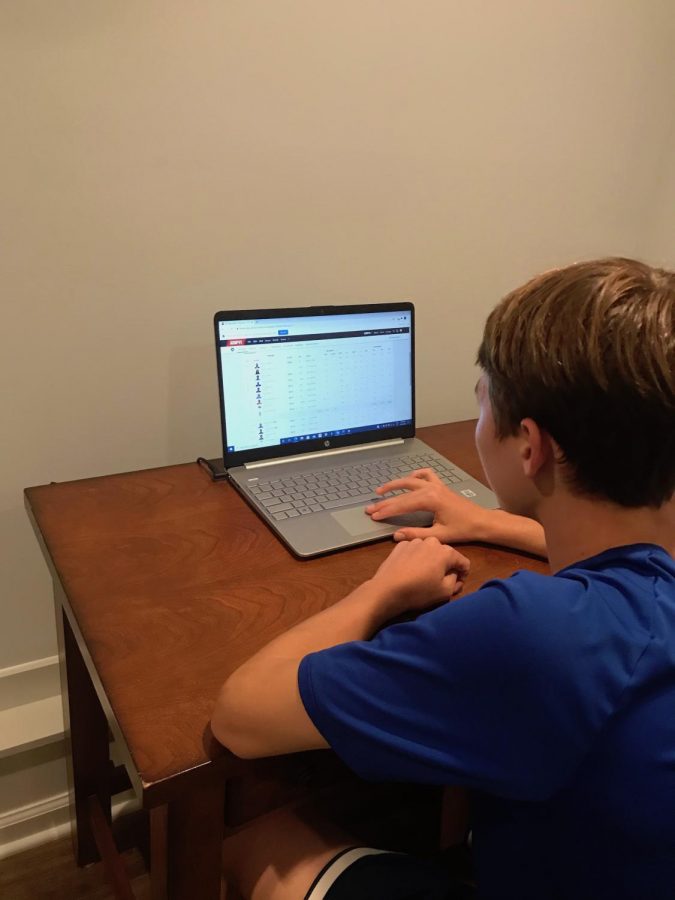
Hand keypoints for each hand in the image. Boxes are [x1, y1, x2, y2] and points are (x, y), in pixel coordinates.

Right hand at [366, 468, 490, 543]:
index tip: (374, 516)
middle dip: (385, 501)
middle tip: (371, 508)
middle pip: (402, 494)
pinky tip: (409, 479)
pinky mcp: (441, 486)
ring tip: (380, 490)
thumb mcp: (439, 535)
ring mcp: (436, 485)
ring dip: (395, 484)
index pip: (402, 505)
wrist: (482, 521)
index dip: (386, 511)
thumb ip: (416, 534)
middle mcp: (431, 489)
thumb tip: (396, 535)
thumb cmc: (463, 529)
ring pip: (410, 481)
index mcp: (430, 500)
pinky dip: (416, 475)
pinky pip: (426, 475)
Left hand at [369, 537, 470, 615]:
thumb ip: (456, 581)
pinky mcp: (400, 545)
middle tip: (439, 581)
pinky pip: (414, 551)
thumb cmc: (419, 591)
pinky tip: (410, 571)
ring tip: (422, 576)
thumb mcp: (445, 592)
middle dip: (446, 567)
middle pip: (446, 554)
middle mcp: (432, 541)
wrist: (387, 589)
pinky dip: (416, 559)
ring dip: (430, 561)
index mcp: (446, 552)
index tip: (457, 585)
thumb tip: (455, 576)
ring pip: (429, 551)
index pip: (464, 562)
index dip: (463, 575)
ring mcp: (414, 542)